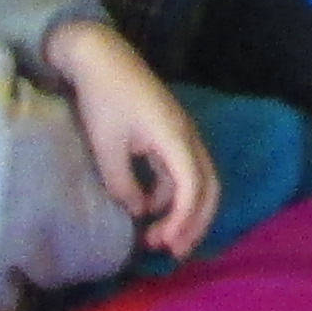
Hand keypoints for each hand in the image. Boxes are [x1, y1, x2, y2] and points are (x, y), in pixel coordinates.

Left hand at [43, 17, 220, 259]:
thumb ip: (123, 184)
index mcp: (174, 137)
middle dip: (196, 223)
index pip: (194, 185)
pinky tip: (148, 209)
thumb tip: (138, 211)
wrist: (101, 58)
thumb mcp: (107, 147)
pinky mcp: (170, 135)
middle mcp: (186, 136)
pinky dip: (172, 196)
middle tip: (174, 252)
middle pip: (209, 186)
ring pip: (198, 181)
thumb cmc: (103, 99)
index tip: (166, 244)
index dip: (185, 219)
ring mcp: (181, 135)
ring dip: (184, 212)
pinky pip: (182, 172)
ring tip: (155, 238)